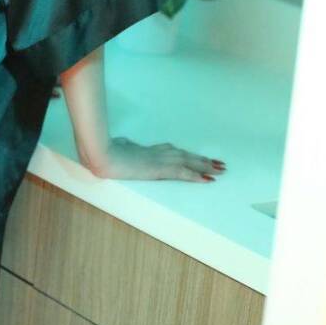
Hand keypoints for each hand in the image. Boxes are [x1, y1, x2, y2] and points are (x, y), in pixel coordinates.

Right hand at [79, 137, 226, 181]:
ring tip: (220, 169)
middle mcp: (160, 152)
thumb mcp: (120, 148)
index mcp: (152, 150)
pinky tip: (208, 179)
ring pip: (189, 162)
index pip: (176, 152)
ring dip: (206, 166)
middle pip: (187, 155)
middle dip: (204, 160)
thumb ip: (126, 147)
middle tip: (220, 163)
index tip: (200, 158)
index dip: (189, 156)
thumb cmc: (108, 151)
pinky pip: (183, 172)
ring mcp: (161, 159)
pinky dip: (196, 176)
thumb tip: (125, 145)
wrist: (105, 154)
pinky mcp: (160, 169)